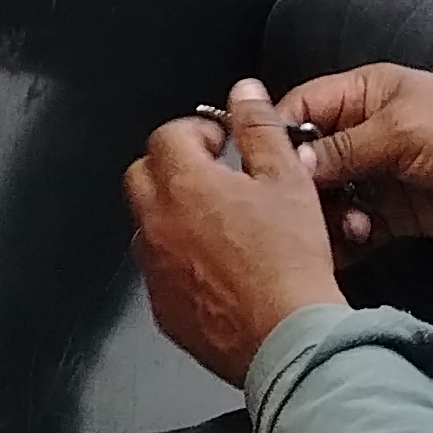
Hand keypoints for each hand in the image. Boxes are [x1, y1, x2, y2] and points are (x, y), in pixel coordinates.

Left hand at [126, 80, 346, 386]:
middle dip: (173, 168)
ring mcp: (155, 270)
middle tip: (212, 177)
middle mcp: (158, 224)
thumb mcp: (287, 178)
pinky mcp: (162, 309)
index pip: (168, 135)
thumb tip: (245, 94)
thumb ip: (260, 127)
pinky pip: (158, 271)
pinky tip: (217, 270)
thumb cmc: (290, 262)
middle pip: (143, 175)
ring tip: (217, 226)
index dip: (198, 133)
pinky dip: (178, 262)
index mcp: (184, 184)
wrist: (288, 338)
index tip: (222, 144)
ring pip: (148, 225)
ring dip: (172, 216)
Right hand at [283, 62, 432, 259]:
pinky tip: (360, 239)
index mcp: (357, 96)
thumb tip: (292, 164)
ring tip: (351, 224)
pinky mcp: (390, 213)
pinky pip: (354, 227)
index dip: (275, 134)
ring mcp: (373, 176)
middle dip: (299, 186)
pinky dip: (348, 238)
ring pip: (326, 199)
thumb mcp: (398, 131)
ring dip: (327, 215)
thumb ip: (343, 148)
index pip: (298, 108)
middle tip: (300, 208)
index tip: (260, 166)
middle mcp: (357, 135)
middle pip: (305, 162)